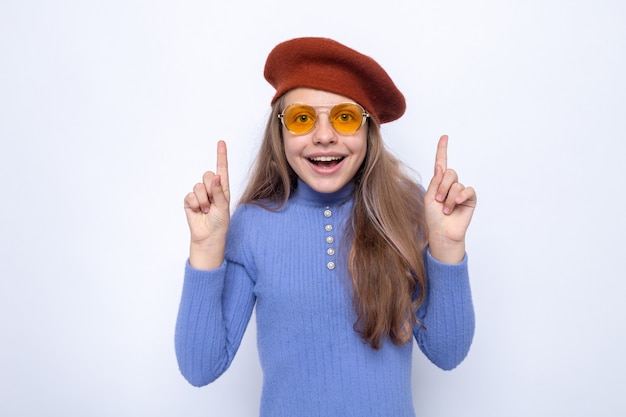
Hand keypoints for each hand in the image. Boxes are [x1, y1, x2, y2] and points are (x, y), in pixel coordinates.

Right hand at [183, 140, 230, 268]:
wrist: (208, 236)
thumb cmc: (219, 222)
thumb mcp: (223, 206)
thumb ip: (219, 191)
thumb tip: (217, 177)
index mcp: (222, 188)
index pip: (222, 169)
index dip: (221, 155)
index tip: (221, 142)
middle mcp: (211, 188)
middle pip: (208, 175)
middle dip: (211, 188)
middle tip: (212, 203)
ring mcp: (199, 194)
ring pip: (198, 186)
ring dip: (203, 200)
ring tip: (206, 210)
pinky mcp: (189, 200)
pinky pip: (190, 195)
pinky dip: (195, 205)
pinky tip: (198, 212)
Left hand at [424, 135, 476, 262]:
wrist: (442, 232)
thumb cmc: (433, 217)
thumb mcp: (429, 197)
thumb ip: (435, 181)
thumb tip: (440, 166)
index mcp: (438, 182)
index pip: (441, 163)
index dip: (442, 150)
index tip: (444, 137)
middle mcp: (450, 185)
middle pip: (450, 173)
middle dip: (442, 187)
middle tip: (438, 200)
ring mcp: (461, 191)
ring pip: (456, 183)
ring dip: (448, 197)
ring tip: (445, 209)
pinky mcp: (470, 199)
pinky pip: (467, 190)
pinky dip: (460, 196)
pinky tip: (456, 204)